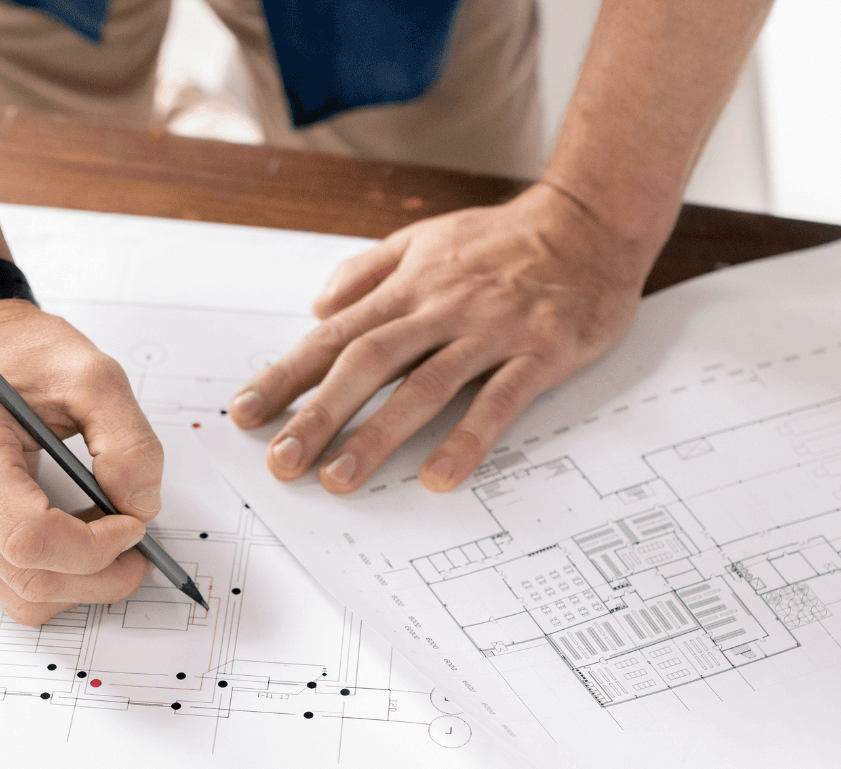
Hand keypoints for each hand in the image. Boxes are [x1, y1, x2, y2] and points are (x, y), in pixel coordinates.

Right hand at [0, 300, 163, 625]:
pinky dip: (59, 573)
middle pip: (28, 580)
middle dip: (98, 576)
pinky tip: (80, 535)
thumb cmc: (22, 353)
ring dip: (80, 582)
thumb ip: (129, 440)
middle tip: (142, 546)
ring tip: (111, 537)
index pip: (28, 538)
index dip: (93, 546)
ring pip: (22, 595)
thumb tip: (141, 506)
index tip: (133, 523)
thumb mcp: (92, 373)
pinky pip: (13, 581)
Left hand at [227, 183, 657, 492]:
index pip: (334, 335)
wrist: (593, 219)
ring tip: (340, 478)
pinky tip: (438, 475)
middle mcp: (442, 307)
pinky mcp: (540, 351)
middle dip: (319, 414)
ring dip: (378, 435)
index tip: (247, 414)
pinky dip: (468, 438)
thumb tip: (319, 307)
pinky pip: (500, 399)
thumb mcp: (427, 238)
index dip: (287, 376)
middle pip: (367, 363)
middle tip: (283, 461)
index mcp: (409, 286)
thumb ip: (369, 272)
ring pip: (424, 386)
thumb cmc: (506, 238)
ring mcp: (491, 330)